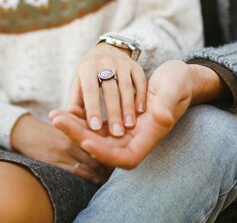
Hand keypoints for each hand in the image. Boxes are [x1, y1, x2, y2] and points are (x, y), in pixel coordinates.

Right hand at [11, 114, 112, 183]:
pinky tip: (98, 181)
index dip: (111, 147)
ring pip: (90, 163)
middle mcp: (72, 139)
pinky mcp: (55, 161)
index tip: (121, 154)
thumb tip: (100, 135)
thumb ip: (81, 126)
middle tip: (120, 168)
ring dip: (102, 172)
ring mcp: (64, 151)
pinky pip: (77, 171)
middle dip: (109, 161)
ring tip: (112, 177)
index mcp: (75, 128)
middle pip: (97, 152)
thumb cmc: (47, 129)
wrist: (24, 132)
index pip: (98, 138)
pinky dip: (89, 177)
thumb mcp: (65, 123)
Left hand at [52, 60, 197, 168]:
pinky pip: (99, 126)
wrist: (180, 77)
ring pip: (98, 137)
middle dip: (80, 136)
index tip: (86, 141)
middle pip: (105, 149)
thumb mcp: (175, 88)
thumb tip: (160, 117)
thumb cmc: (180, 81)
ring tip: (56, 116)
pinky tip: (68, 110)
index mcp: (152, 134)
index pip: (126, 157)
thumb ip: (167, 104)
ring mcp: (129, 130)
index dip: (105, 154)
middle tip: (57, 120)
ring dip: (76, 128)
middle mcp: (138, 137)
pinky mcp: (121, 120)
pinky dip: (83, 120)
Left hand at [68, 43, 146, 136]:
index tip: (95, 128)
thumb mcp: (79, 84)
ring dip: (128, 107)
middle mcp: (105, 63)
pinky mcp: (135, 65)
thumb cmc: (90, 74)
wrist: (107, 49)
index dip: (93, 108)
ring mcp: (121, 63)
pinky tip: (141, 111)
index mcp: (87, 68)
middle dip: (113, 112)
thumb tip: (71, 119)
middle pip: (110, 90)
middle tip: (116, 134)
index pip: (90, 90)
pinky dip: (141, 96)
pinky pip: (140, 80)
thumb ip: (76, 102)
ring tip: (129, 126)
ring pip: (126, 86)